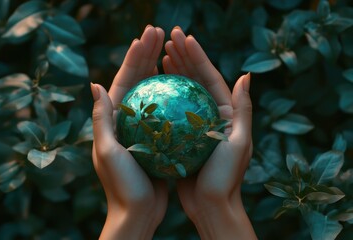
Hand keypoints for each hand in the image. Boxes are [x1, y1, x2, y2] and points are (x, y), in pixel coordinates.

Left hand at [91, 25, 167, 239]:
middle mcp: (127, 118)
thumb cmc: (122, 185)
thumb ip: (102, 118)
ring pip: (153, 91)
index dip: (134, 57)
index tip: (146, 37)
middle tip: (160, 33)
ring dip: (160, 69)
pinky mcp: (157, 136)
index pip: (124, 80)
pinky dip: (172, 92)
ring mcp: (143, 126)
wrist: (138, 212)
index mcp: (113, 118)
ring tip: (171, 49)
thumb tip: (96, 84)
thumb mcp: (108, 151)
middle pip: (138, 80)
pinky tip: (182, 81)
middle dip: (147, 55)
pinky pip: (165, 108)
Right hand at [163, 27, 256, 238]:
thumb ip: (242, 110)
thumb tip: (246, 76)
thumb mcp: (238, 143)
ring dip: (173, 71)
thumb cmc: (226, 178)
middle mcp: (212, 115)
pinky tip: (153, 84)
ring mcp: (195, 124)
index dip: (198, 56)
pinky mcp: (182, 135)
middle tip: (168, 37)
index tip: (184, 38)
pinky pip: (171, 109)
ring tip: (161, 54)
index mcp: (227, 113)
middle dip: (184, 56)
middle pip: (196, 80)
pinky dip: (163, 95)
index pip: (211, 77)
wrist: (211, 205)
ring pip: (183, 92)